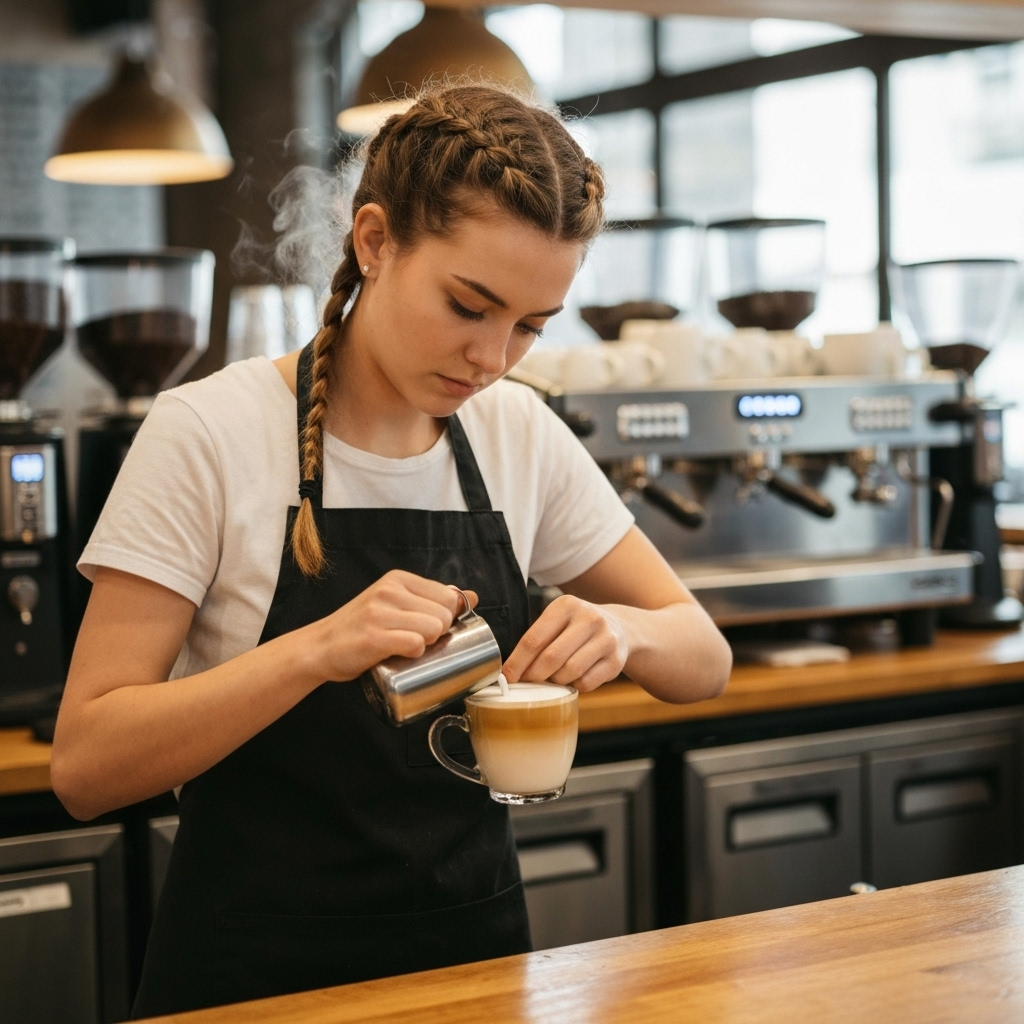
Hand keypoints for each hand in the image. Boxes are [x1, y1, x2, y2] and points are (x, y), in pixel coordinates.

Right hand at [307, 570, 476, 681]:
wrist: (321, 647)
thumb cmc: (362, 629)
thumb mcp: (396, 604)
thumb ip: (431, 598)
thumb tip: (471, 596)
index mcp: (398, 579)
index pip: (449, 596)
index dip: (446, 618)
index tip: (427, 627)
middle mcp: (389, 590)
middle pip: (445, 615)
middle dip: (437, 634)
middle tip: (413, 641)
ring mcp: (380, 612)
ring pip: (434, 629)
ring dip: (426, 645)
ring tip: (405, 648)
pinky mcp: (373, 636)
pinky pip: (415, 644)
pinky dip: (413, 654)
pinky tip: (399, 655)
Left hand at [502, 595, 627, 692]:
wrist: (619, 627)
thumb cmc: (576, 628)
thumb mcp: (557, 622)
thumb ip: (536, 641)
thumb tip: (511, 672)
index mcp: (566, 605)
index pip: (533, 639)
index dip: (517, 662)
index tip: (507, 677)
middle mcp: (588, 618)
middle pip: (551, 658)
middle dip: (534, 675)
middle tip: (528, 681)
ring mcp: (606, 638)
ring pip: (569, 672)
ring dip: (556, 681)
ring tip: (554, 676)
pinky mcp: (616, 660)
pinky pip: (586, 682)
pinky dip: (575, 685)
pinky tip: (575, 677)